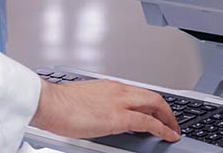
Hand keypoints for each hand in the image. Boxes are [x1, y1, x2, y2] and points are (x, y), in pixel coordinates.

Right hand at [30, 79, 179, 142]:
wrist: (49, 103)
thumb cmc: (59, 104)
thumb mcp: (83, 100)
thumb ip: (98, 105)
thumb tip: (101, 115)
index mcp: (109, 86)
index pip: (139, 92)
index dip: (152, 103)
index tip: (157, 111)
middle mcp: (118, 90)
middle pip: (152, 96)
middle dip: (166, 110)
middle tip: (172, 121)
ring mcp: (120, 102)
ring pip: (155, 104)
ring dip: (168, 118)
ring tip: (173, 129)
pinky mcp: (119, 117)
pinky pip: (148, 122)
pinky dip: (162, 129)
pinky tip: (168, 136)